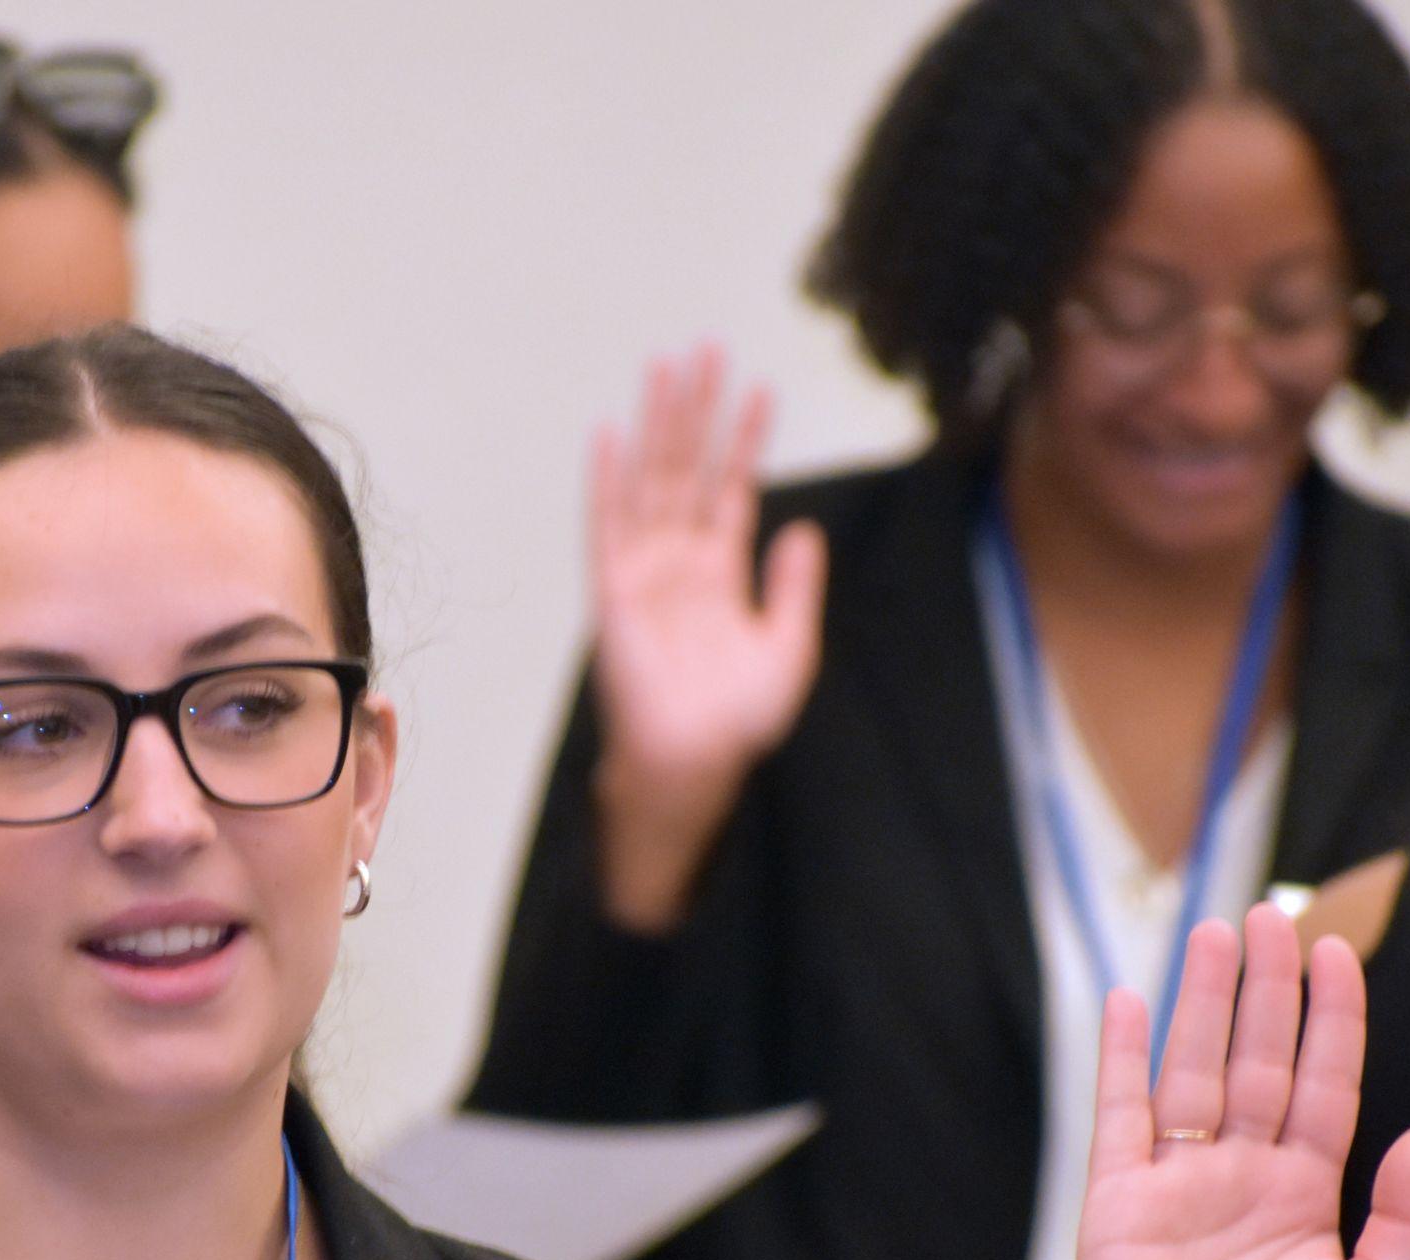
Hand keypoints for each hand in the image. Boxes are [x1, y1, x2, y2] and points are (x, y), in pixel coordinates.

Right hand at [586, 345, 829, 928]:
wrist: (693, 762)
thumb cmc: (737, 720)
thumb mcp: (790, 648)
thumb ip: (796, 588)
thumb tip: (803, 528)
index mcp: (721, 573)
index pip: (733, 489)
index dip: (746, 439)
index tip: (760, 388)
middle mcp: (680, 561)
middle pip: (688, 468)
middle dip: (697, 410)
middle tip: (706, 348)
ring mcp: (645, 571)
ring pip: (651, 480)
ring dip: (658, 424)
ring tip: (667, 366)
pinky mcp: (614, 590)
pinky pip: (608, 524)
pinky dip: (607, 478)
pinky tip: (610, 432)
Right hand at [1071, 907, 1409, 1259]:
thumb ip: (1402, 1220)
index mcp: (1305, 1194)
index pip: (1322, 1083)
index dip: (1331, 1019)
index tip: (1336, 954)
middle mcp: (1242, 1174)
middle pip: (1256, 1058)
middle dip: (1265, 988)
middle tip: (1270, 916)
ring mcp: (1177, 1183)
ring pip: (1192, 1070)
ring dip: (1202, 1002)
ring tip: (1213, 933)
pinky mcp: (1118, 1201)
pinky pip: (1121, 1114)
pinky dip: (1124, 1057)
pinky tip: (1133, 1002)